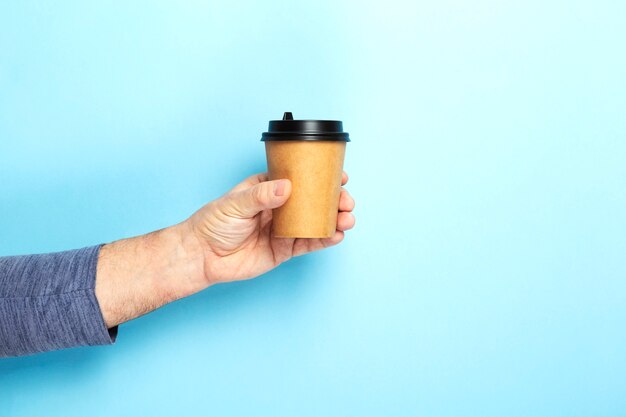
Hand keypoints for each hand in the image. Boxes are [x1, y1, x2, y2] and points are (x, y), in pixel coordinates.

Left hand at [185, 172, 355, 283]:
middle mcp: (280, 207)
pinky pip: (309, 243)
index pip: (300, 179)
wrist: (202, 256)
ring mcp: (284, 229)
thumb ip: (262, 196)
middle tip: (345, 200)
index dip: (321, 177)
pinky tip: (337, 235)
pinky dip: (325, 239)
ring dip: (334, 219)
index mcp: (269, 189)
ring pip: (316, 222)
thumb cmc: (213, 223)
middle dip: (334, 200)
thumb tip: (287, 186)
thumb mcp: (236, 203)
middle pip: (314, 201)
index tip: (340, 176)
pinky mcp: (284, 250)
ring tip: (347, 218)